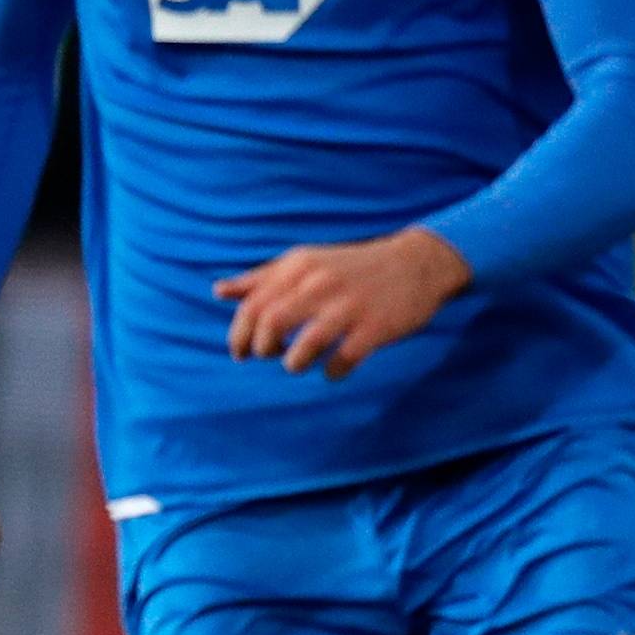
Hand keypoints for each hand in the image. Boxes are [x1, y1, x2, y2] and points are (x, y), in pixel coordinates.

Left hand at [214, 228, 469, 380]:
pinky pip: (343, 361)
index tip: (239, 353)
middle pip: (271, 325)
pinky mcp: (376, 327)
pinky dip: (332, 372)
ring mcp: (349, 306)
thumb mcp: (304, 262)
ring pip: (304, 346)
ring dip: (293, 364)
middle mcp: (320, 284)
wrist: (416, 263)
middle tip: (268, 356)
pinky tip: (331, 371)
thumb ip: (261, 278)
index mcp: (298, 266)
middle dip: (262, 349)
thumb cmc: (349, 268)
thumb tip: (218, 291)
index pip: (252, 306)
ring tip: (296, 364)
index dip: (239, 335)